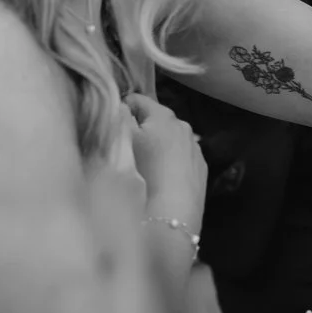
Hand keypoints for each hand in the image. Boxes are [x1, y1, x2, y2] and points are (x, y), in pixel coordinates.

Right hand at [124, 93, 205, 234]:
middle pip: (153, 120)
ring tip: (142, 165)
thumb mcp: (123, 139)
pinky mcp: (200, 169)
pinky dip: (168, 161)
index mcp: (164, 115)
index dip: (120, 110)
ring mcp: (195, 148)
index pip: (136, 99)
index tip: (111, 128)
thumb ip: (119, 116)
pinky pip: (178, 157)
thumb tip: (120, 105)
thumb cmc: (144, 171)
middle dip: (139, 129)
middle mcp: (184, 126)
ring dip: (155, 145)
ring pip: (167, 139)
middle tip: (124, 148)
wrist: (172, 212)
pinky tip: (160, 177)